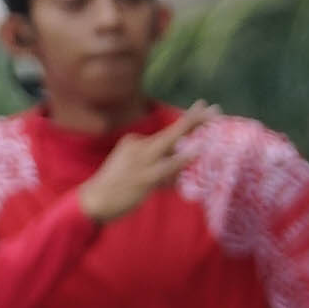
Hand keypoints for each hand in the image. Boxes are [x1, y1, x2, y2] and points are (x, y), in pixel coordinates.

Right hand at [78, 103, 216, 225]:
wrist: (94, 200)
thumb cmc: (116, 188)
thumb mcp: (137, 171)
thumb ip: (160, 170)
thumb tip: (180, 172)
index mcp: (135, 142)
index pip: (166, 132)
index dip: (187, 120)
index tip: (203, 107)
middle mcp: (138, 146)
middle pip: (172, 131)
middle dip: (194, 119)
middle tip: (214, 107)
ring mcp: (141, 160)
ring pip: (171, 142)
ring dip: (192, 129)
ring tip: (212, 121)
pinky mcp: (143, 176)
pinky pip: (167, 166)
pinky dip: (183, 158)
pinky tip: (198, 151)